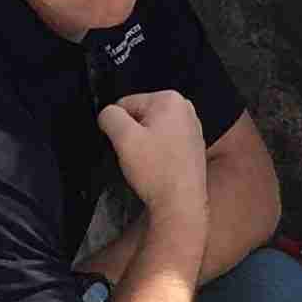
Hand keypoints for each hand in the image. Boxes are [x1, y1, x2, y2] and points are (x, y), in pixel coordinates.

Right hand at [96, 90, 209, 273]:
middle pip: (141, 116)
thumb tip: (107, 113)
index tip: (124, 146)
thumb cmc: (154, 169)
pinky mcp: (193, 146)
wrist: (181, 203)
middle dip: (133, 135)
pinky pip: (165, 143)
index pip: (127, 104)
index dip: (118, 126)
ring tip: (148, 164)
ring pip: (152, 131)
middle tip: (136, 156)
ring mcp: (192, 127)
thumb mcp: (124, 138)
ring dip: (145, 145)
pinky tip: (158, 168)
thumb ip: (110, 117)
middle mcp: (185, 108)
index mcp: (170, 99)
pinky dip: (158, 153)